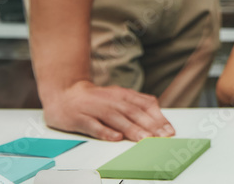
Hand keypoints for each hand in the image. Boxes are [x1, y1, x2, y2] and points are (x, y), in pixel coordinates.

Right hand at [41, 80, 175, 140]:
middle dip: (149, 125)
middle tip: (161, 137)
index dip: (158, 117)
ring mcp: (95, 109)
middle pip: (132, 112)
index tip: (169, 130)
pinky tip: (115, 138)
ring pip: (116, 119)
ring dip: (131, 129)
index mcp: (122, 94)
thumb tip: (158, 119)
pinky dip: (105, 132)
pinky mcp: (80, 118)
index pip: (144, 105)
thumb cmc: (96, 99)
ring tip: (145, 139)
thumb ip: (137, 105)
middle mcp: (111, 100)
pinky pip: (93, 126)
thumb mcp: (118, 97)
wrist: (64, 93)